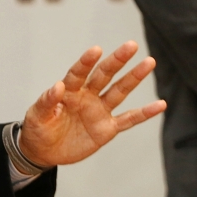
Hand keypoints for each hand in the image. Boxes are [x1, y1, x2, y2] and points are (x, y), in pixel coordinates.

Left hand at [17, 41, 166, 167]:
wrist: (44, 151)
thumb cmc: (38, 128)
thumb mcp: (36, 116)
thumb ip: (47, 101)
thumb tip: (57, 86)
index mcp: (69, 90)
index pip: (79, 72)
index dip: (86, 61)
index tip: (96, 49)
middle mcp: (87, 95)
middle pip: (104, 75)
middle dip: (117, 60)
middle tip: (131, 45)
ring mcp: (99, 110)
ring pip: (120, 91)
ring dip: (134, 78)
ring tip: (149, 62)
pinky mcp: (107, 128)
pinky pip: (129, 119)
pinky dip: (144, 113)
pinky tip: (160, 104)